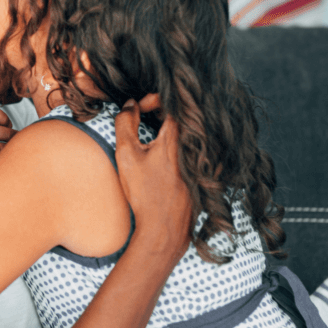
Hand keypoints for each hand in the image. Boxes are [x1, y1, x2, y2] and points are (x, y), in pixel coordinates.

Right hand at [114, 94, 192, 265]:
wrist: (164, 227)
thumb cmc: (145, 193)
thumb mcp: (127, 155)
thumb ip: (125, 123)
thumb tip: (130, 105)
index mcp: (176, 137)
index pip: (172, 102)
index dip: (152, 99)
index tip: (139, 110)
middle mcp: (193, 145)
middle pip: (181, 116)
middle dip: (160, 111)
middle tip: (143, 118)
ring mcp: (199, 160)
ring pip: (187, 132)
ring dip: (169, 127)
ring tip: (152, 134)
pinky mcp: (201, 173)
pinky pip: (193, 148)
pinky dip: (178, 144)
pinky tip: (164, 157)